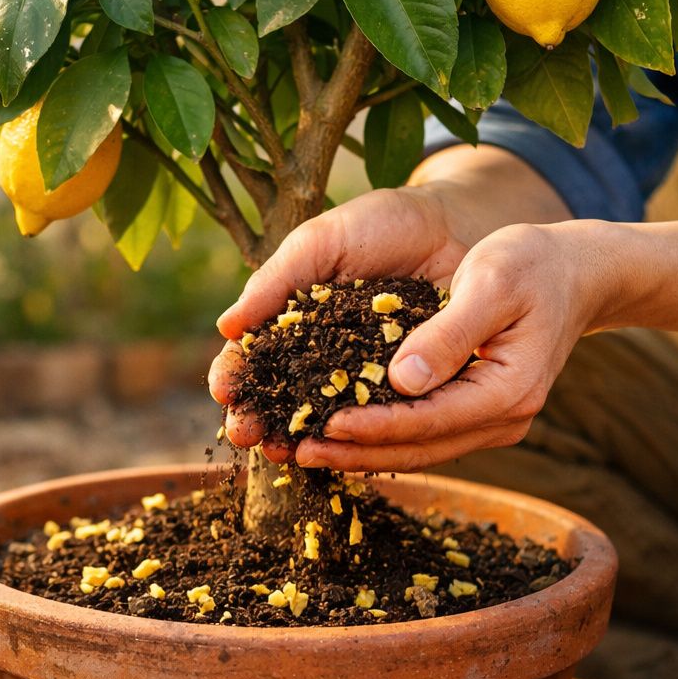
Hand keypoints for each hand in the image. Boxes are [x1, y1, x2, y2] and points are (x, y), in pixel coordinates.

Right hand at [209, 185, 479, 460]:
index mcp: (290, 320)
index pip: (252, 356)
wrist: (453, 226)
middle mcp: (319, 355)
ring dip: (295, 437)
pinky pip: (374, 417)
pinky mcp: (401, 387)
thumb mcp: (321, 243)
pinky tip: (338, 450)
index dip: (234, 374)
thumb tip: (227, 327)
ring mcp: (360, 375)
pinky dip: (356, 437)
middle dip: (257, 418)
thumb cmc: (379, 225)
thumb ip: (276, 282)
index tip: (224, 391)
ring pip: (320, 415)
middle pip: (279, 396)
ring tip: (280, 452)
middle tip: (245, 435)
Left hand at [212, 217, 620, 470]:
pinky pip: (424, 435)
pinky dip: (381, 438)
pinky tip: (338, 434)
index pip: (427, 422)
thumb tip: (401, 382)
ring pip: (418, 450)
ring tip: (304, 452)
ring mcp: (492, 422)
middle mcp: (503, 419)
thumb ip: (448, 333)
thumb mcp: (491, 282)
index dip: (372, 428)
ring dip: (361, 454)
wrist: (576, 272)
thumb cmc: (533, 263)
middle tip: (294, 453)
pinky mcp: (477, 413)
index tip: (322, 427)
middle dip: (354, 453)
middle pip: (418, 449)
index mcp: (508, 391)